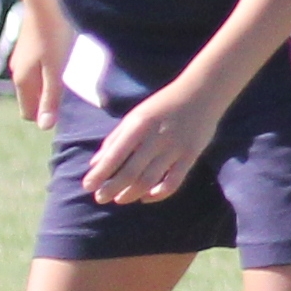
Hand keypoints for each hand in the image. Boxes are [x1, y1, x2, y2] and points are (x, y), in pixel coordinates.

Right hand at [3, 8, 62, 129]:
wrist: (44, 0)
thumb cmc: (54, 35)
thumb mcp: (56, 71)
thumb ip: (50, 98)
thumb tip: (44, 127)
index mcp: (22, 80)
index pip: (28, 112)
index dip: (44, 116)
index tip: (65, 111)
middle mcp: (17, 70)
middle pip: (31, 97)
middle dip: (47, 102)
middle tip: (71, 97)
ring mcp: (21, 56)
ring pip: (34, 82)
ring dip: (50, 85)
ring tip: (70, 79)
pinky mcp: (29, 44)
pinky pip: (37, 67)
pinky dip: (49, 70)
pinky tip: (64, 61)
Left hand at [80, 79, 223, 210]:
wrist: (202, 91)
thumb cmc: (163, 104)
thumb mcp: (136, 115)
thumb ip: (115, 139)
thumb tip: (95, 164)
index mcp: (139, 125)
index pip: (114, 156)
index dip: (99, 174)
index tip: (87, 186)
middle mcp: (156, 138)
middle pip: (130, 172)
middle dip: (111, 189)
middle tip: (100, 198)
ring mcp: (175, 148)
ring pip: (149, 180)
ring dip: (131, 194)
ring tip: (120, 199)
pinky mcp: (191, 155)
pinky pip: (174, 182)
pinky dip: (159, 194)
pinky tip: (147, 197)